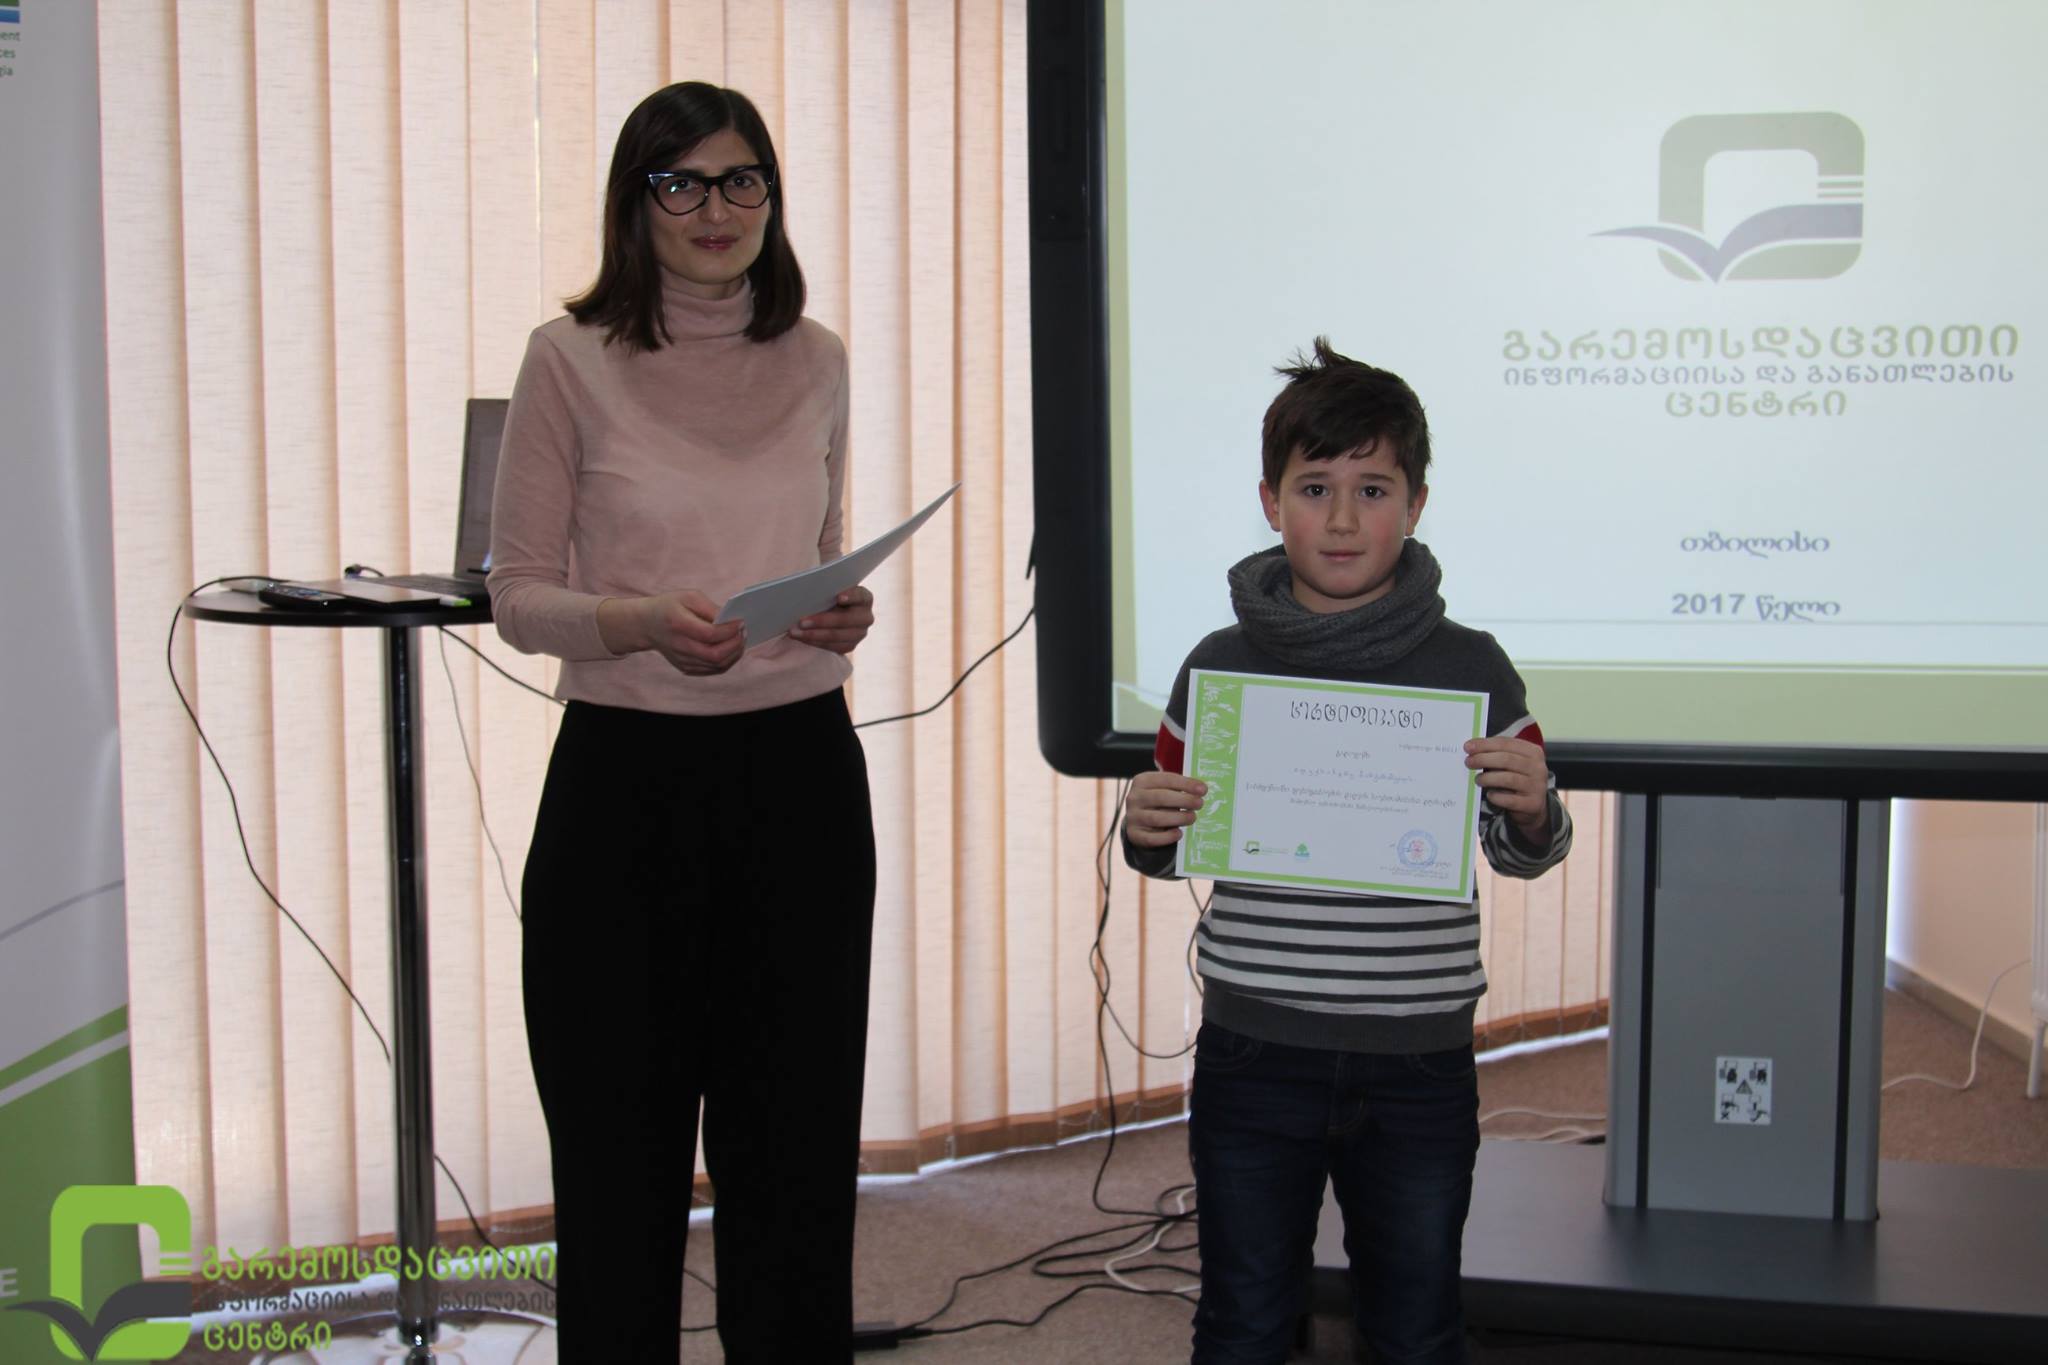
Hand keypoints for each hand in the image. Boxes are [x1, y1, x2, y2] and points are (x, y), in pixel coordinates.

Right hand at [600, 590, 744, 675]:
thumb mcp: (688, 596)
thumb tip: (732, 621)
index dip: (729, 630)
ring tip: (740, 640)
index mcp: (678, 624)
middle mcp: (679, 645)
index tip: (741, 622)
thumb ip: (711, 608)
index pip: (710, 634)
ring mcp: (682, 660)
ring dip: (734, 654)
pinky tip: (731, 649)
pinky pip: (712, 669)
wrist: (646, 624)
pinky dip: (726, 661)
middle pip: (715, 655)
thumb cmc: (670, 606)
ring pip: (716, 665)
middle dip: (735, 645)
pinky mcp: (685, 667)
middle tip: (744, 633)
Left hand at [788, 586, 874, 654]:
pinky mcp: (851, 645)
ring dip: (813, 635)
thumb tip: (806, 593)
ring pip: (837, 636)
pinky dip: (815, 642)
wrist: (835, 610)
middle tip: (801, 621)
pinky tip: (802, 638)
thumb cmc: (831, 595)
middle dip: (822, 621)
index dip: (850, 596)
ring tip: (795, 632)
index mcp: (865, 598)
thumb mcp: (832, 589)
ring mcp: (860, 633)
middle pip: (845, 620)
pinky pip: (832, 647)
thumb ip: (826, 589)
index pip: (859, 596)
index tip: (839, 597)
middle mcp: (866, 617)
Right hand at [1125, 770, 1207, 847]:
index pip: (1166, 779)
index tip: (1203, 789)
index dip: (1186, 784)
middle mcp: (1134, 798)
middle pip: (1161, 797)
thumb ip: (1179, 788)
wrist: (1139, 820)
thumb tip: (1201, 790)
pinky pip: (1151, 838)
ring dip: (1178, 818)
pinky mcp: (1134, 834)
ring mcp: (1132, 817)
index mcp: (1142, 781)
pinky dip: (1167, 837)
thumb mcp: (1164, 789)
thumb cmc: (1158, 801)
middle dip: (1184, 800)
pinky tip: (1179, 833)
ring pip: (1156, 818)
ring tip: (1192, 818)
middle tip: (1200, 804)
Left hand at [1464, 736, 1551, 842]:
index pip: (1506, 743)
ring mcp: (1537, 786)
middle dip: (1483, 759)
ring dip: (1488, 778)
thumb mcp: (1512, 762)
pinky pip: (1510, 799)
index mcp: (1533, 752)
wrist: (1534, 806)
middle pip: (1507, 760)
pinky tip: (1490, 795)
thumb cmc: (1518, 778)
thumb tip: (1471, 747)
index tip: (1467, 747)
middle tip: (1468, 762)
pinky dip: (1497, 797)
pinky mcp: (1532, 803)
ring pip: (1508, 779)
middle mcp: (1538, 767)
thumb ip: (1496, 753)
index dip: (1485, 744)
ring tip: (1477, 780)